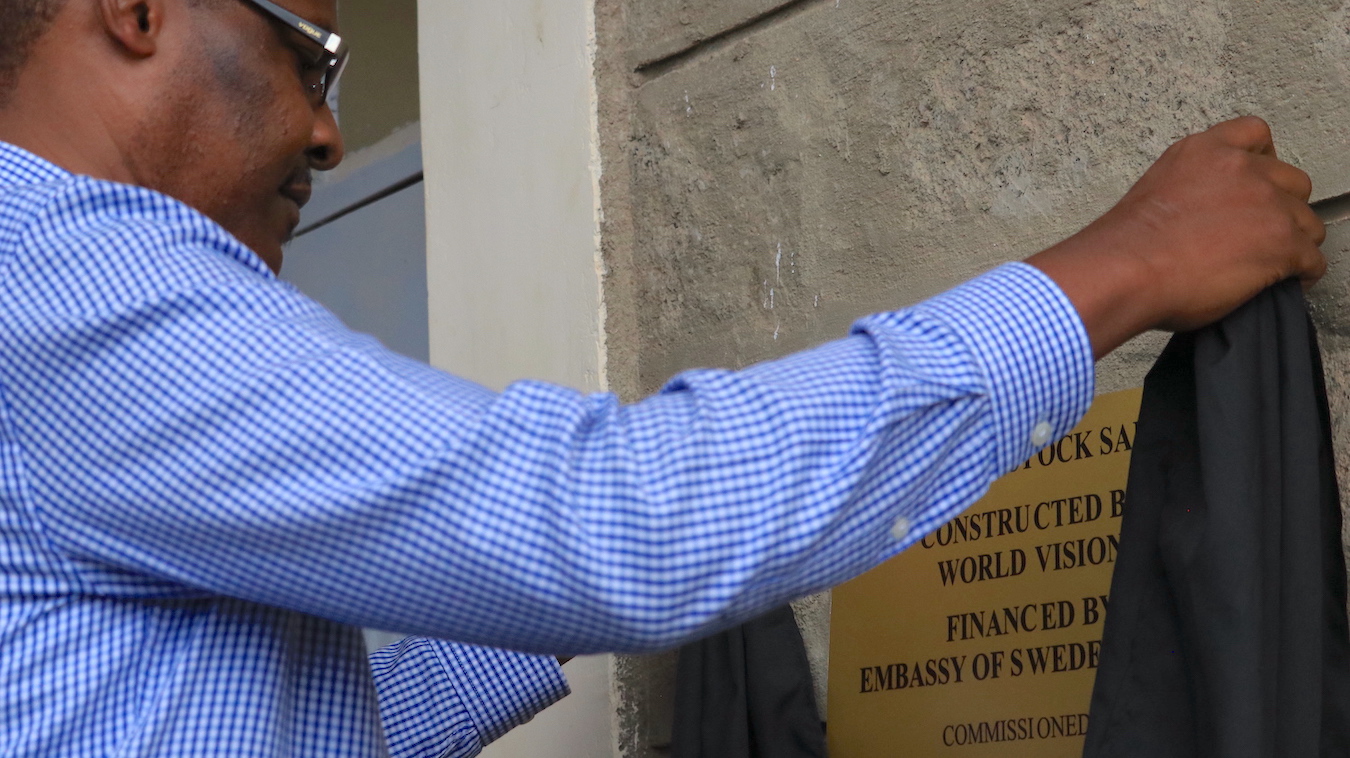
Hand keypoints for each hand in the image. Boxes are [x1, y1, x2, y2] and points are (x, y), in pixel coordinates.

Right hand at [1027, 116, 1325, 358]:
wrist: (1125, 270)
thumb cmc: (1127, 245)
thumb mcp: (1156, 190)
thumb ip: (1193, 187)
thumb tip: (1207, 213)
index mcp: (1205, 152)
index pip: (1255, 134)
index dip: (1263, 161)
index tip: (1256, 183)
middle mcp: (1242, 169)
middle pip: (1292, 182)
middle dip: (1281, 207)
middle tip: (1259, 232)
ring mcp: (1267, 204)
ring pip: (1308, 222)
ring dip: (1293, 242)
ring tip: (1272, 262)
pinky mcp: (1283, 243)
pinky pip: (1313, 260)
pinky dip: (1302, 273)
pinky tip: (1284, 281)